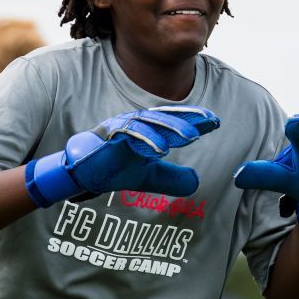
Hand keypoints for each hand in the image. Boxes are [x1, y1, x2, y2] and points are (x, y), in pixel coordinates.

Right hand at [25, 106, 219, 207]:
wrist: (81, 174)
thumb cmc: (112, 169)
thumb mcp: (148, 177)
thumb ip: (170, 178)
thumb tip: (196, 183)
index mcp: (146, 129)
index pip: (174, 122)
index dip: (195, 120)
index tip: (216, 122)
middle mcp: (136, 123)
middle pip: (166, 116)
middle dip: (189, 117)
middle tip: (212, 121)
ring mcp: (121, 126)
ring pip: (150, 121)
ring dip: (172, 127)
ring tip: (193, 136)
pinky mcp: (108, 135)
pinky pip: (130, 133)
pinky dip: (146, 139)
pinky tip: (162, 149)